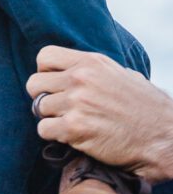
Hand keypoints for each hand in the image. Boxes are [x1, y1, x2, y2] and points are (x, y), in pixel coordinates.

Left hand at [27, 46, 172, 183]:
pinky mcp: (75, 128)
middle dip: (42, 97)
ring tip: (70, 124)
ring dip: (50, 119)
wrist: (165, 137)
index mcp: (91, 62)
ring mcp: (76, 103)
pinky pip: (44, 130)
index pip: (44, 56)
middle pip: (34, 84)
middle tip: (58, 109)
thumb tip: (76, 70)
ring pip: (38, 108)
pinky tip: (71, 137)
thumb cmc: (147, 108)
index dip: (44, 72)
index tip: (55, 85)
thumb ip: (95, 71)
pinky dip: (53, 135)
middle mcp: (80, 79)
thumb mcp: (122, 75)